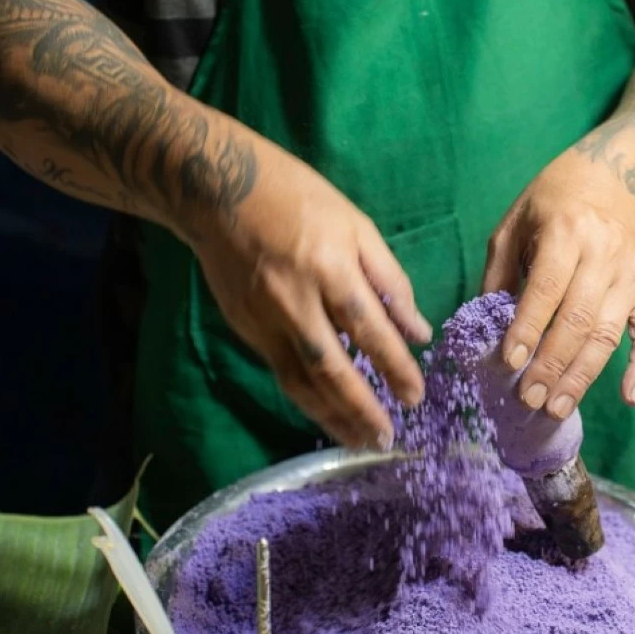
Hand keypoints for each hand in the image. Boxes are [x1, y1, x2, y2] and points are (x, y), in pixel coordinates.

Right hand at [187, 129, 431, 449]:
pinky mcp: (245, 330)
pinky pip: (282, 373)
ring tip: (358, 442)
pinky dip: (307, 399)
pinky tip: (327, 414)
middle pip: (331, 369)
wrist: (216, 191)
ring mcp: (264, 320)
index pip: (369, 329)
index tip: (415, 397)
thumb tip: (418, 331)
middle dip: (361, 409)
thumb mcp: (356, 225)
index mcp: (329, 268)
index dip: (395, 367)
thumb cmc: (298, 198)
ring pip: (300, 382)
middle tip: (386, 439)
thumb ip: (389, 280)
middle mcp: (294, 301)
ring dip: (331, 418)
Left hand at [483, 147, 634, 419]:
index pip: (546, 288)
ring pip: (608, 334)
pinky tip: (629, 397)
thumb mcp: (515, 223)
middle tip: (528, 399)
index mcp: (565, 233)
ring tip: (557, 408)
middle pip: (578, 319)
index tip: (509, 362)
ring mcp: (632, 276)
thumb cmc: (553, 204)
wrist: (618, 180)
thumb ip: (498, 273)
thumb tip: (483, 327)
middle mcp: (603, 255)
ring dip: (582, 376)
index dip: (528, 327)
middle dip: (551, 364)